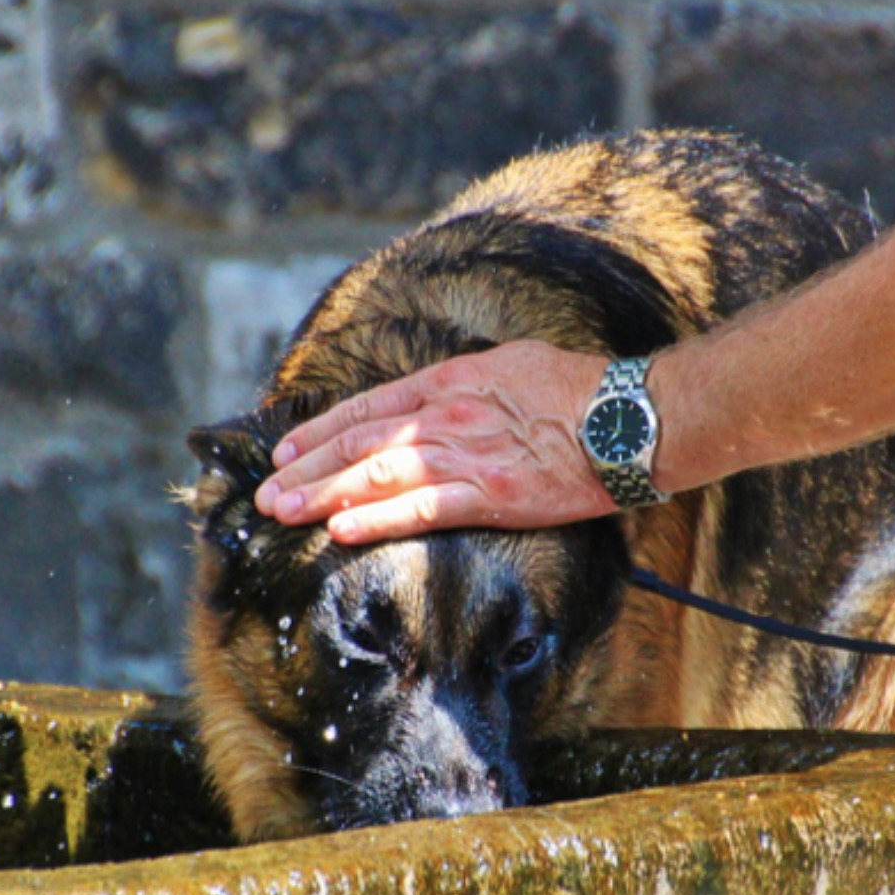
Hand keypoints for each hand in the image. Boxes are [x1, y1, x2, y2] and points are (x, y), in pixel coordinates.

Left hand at [253, 341, 619, 542]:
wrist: (626, 418)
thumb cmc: (579, 390)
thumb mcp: (512, 364)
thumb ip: (467, 383)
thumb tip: (440, 395)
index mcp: (451, 380)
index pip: (370, 407)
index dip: (322, 430)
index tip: (288, 450)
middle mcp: (447, 415)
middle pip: (360, 442)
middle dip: (308, 468)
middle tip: (268, 492)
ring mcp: (465, 455)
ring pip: (377, 476)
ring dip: (324, 495)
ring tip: (284, 511)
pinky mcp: (489, 494)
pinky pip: (420, 510)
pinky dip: (376, 520)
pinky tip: (340, 530)